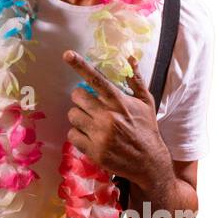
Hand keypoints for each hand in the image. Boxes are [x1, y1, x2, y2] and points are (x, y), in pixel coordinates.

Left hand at [61, 51, 172, 188]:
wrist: (150, 163)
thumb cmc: (146, 129)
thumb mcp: (146, 103)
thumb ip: (136, 80)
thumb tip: (131, 58)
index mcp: (119, 102)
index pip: (96, 79)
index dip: (80, 65)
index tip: (67, 54)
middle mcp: (108, 117)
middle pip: (77, 96)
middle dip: (81, 99)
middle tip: (90, 106)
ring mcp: (100, 135)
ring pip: (72, 115)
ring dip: (79, 117)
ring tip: (92, 123)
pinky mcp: (93, 151)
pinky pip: (72, 135)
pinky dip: (78, 135)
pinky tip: (91, 137)